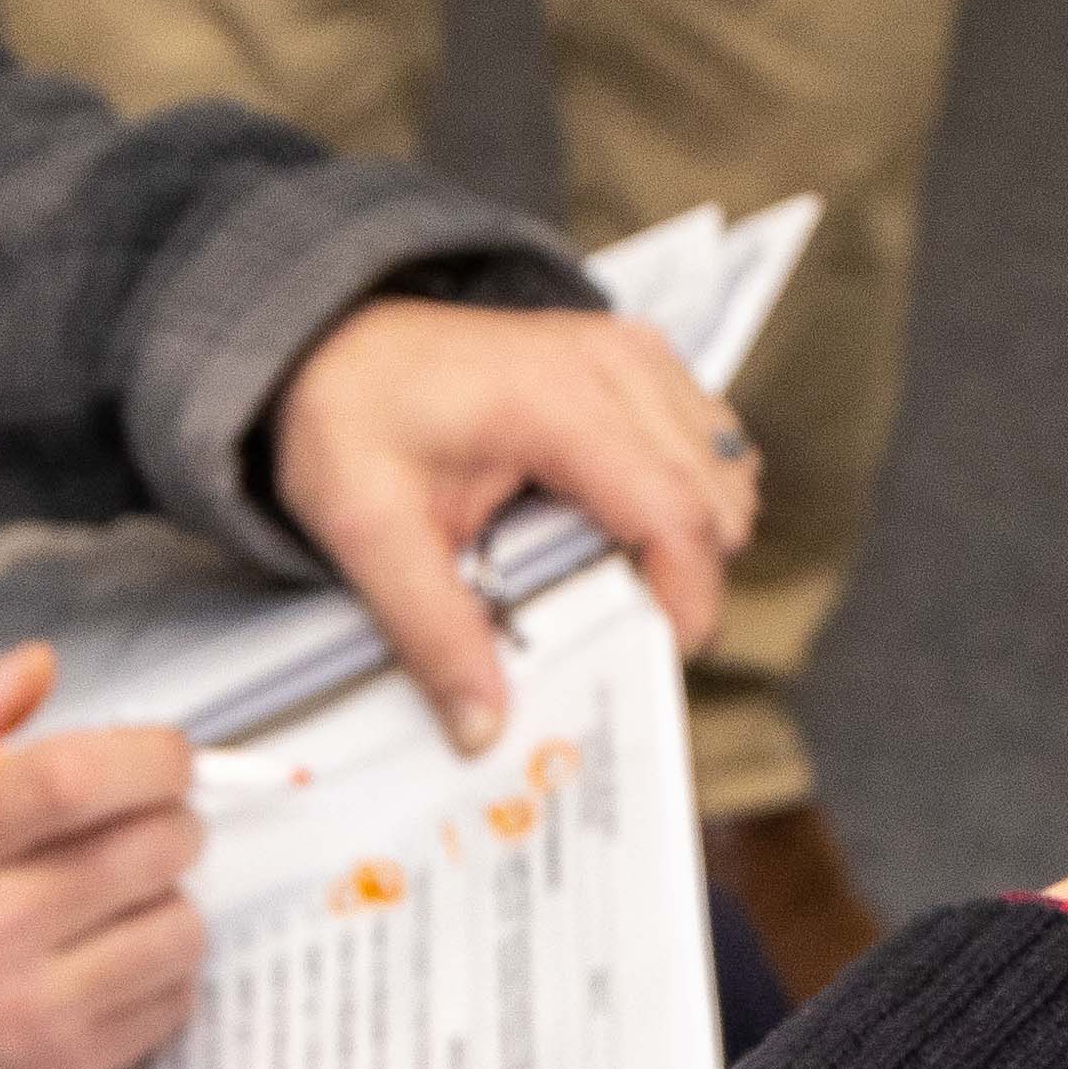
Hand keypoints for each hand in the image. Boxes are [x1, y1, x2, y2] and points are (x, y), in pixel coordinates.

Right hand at [0, 645, 211, 1068]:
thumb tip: (37, 669)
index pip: (74, 782)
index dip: (147, 757)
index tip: (162, 756)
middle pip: (145, 853)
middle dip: (170, 818)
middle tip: (149, 818)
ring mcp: (15, 1017)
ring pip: (173, 934)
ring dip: (169, 899)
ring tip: (126, 893)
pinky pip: (164, 1012)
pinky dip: (160, 975)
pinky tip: (113, 958)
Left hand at [268, 298, 759, 755]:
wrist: (340, 344)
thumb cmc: (353, 413)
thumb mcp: (365, 530)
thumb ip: (430, 631)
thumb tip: (481, 724)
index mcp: (555, 400)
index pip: (674, 510)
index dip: (687, 597)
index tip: (661, 653)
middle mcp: (614, 364)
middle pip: (716, 498)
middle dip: (684, 578)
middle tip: (613, 620)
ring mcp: (636, 356)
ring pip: (727, 474)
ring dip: (687, 538)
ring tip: (603, 568)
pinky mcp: (641, 364)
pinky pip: (708, 446)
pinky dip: (682, 498)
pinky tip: (613, 521)